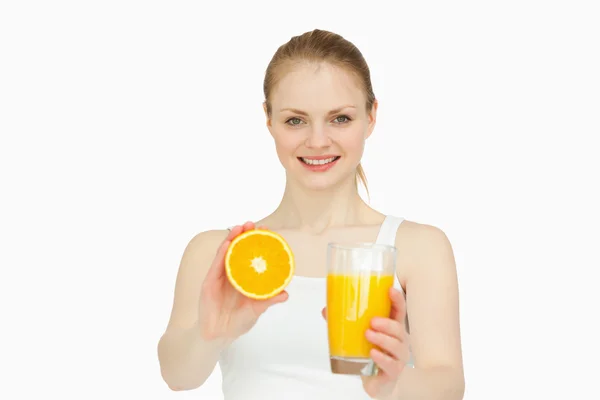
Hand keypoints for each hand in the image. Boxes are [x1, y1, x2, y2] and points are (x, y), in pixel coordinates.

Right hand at [198, 222, 287, 343]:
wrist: (219, 336)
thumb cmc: (238, 321)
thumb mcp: (256, 310)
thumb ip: (268, 301)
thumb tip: (286, 294)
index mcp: (244, 277)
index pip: (251, 255)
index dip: (258, 242)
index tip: (267, 230)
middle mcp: (232, 273)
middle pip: (238, 249)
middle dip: (245, 235)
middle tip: (253, 224)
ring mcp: (220, 277)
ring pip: (225, 253)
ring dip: (232, 239)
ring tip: (240, 227)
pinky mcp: (209, 283)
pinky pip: (215, 266)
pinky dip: (221, 254)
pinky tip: (226, 244)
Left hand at [321, 287, 408, 398]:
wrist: (374, 381)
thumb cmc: (370, 353)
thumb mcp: (357, 336)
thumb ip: (344, 323)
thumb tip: (326, 310)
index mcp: (392, 328)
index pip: (399, 311)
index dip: (397, 299)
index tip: (390, 290)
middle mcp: (399, 341)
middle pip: (399, 329)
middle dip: (387, 324)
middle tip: (372, 321)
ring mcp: (398, 358)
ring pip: (397, 346)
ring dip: (382, 339)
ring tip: (368, 334)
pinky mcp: (393, 373)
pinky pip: (392, 365)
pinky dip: (382, 358)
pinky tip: (372, 353)